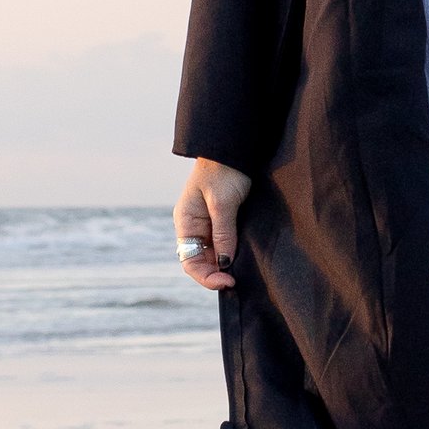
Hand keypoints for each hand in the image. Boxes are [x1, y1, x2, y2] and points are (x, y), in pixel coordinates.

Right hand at [173, 159, 250, 292]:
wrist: (233, 147)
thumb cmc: (224, 171)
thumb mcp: (223, 204)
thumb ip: (223, 234)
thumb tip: (224, 263)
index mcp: (185, 221)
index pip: (190, 261)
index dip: (206, 276)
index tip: (228, 281)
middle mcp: (193, 225)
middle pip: (201, 261)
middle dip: (216, 273)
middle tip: (237, 281)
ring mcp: (207, 223)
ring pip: (213, 254)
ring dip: (224, 265)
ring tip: (241, 272)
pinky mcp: (222, 218)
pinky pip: (223, 243)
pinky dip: (231, 253)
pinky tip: (243, 258)